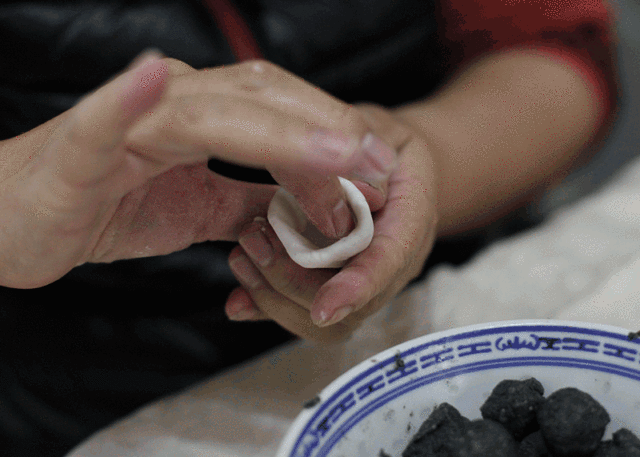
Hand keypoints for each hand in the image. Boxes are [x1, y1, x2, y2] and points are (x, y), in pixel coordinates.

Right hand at [0, 52, 396, 288]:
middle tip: (379, 164)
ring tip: (337, 149)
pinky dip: (127, 97)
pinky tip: (154, 78)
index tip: (380, 171)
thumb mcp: (197, 210)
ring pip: (210, 110)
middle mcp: (173, 105)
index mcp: (201, 118)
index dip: (335, 135)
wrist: (20, 223)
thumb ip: (248, 203)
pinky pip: (104, 118)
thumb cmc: (104, 207)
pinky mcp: (80, 149)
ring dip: (277, 128)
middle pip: (262, 99)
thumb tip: (303, 209)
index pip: (281, 112)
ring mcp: (128, 122)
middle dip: (327, 130)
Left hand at [224, 104, 437, 341]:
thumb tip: (347, 189)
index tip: (324, 308)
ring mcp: (365, 279)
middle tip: (252, 240)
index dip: (357, 287)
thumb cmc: (382, 142)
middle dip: (295, 283)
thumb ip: (360, 151)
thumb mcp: (377, 128)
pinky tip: (237, 299)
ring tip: (241, 255)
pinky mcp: (335, 284)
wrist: (392, 163)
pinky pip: (304, 311)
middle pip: (353, 305)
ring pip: (327, 321)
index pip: (388, 261)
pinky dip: (267, 306)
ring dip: (277, 296)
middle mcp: (394, 261)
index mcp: (412, 218)